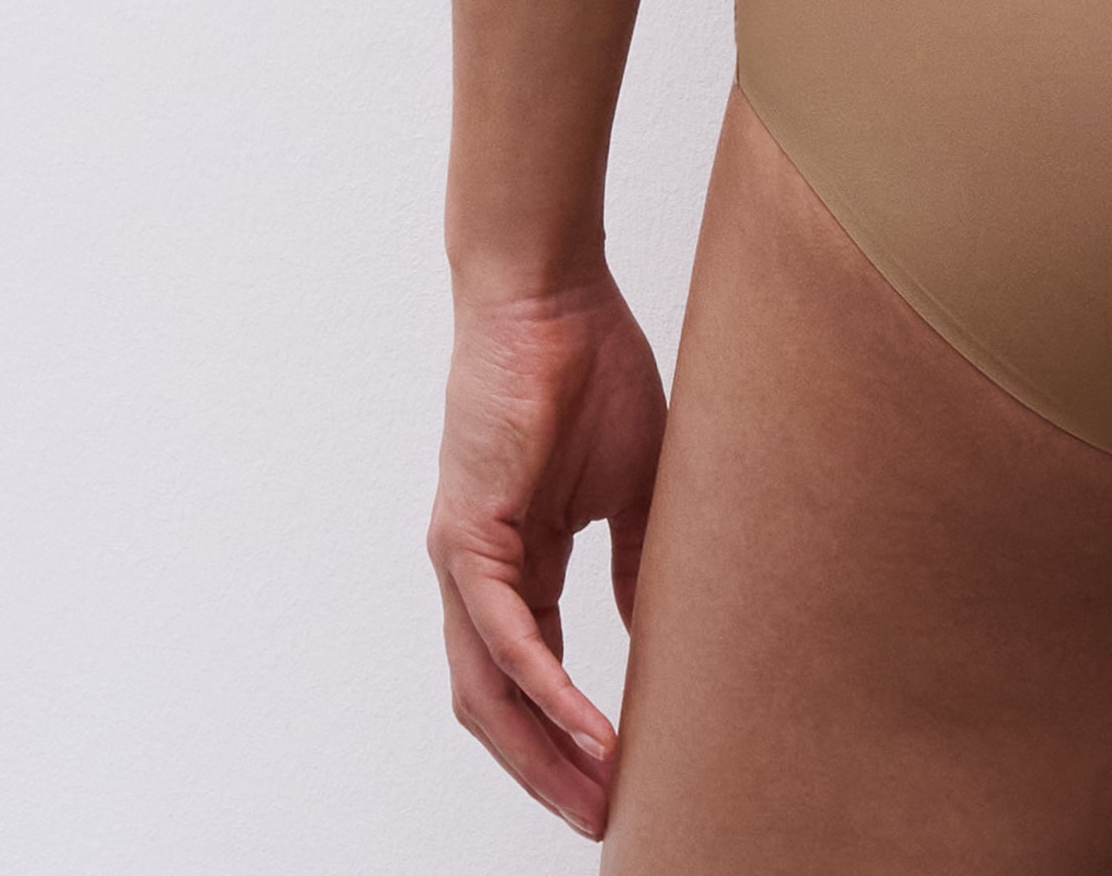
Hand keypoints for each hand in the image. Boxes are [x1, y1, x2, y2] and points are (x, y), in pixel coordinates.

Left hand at [431, 271, 666, 836]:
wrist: (550, 294)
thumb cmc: (590, 365)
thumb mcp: (631, 482)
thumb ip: (632, 559)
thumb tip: (647, 629)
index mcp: (516, 561)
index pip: (534, 676)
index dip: (570, 736)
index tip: (622, 777)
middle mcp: (476, 574)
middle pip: (501, 706)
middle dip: (550, 771)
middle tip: (606, 817)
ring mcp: (464, 559)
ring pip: (490, 690)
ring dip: (543, 753)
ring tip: (600, 795)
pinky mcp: (468, 536)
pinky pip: (502, 635)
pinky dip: (545, 688)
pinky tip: (588, 726)